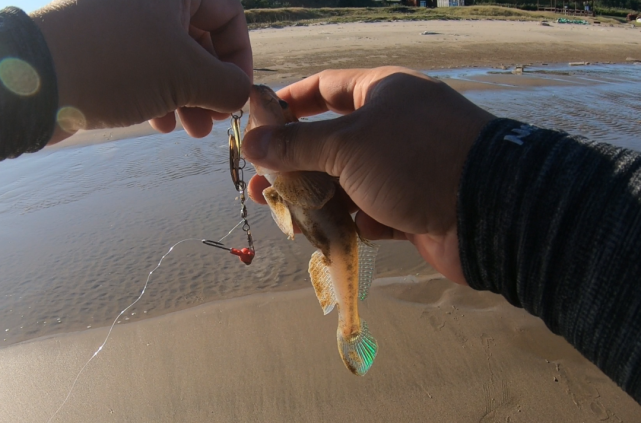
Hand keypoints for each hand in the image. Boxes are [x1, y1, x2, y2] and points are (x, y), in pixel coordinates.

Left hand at [30, 0, 251, 142]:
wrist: (32, 79)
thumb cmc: (116, 64)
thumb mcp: (185, 75)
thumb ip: (227, 85)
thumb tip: (242, 94)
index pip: (228, 13)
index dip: (239, 55)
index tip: (237, 92)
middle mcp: (149, 1)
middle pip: (200, 39)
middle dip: (212, 85)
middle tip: (216, 119)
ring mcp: (123, 23)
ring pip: (172, 58)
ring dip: (189, 98)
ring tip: (193, 131)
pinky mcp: (104, 47)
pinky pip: (145, 68)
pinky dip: (160, 96)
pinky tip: (160, 124)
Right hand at [242, 67, 494, 284]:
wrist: (486, 213)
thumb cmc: (413, 159)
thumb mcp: (348, 145)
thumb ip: (297, 145)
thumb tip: (251, 142)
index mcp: (382, 93)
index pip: (325, 88)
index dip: (289, 103)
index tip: (257, 121)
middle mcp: (391, 128)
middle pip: (329, 142)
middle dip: (293, 164)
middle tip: (259, 184)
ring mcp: (402, 170)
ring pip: (346, 183)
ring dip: (316, 199)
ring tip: (283, 216)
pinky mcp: (409, 208)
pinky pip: (368, 212)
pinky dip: (350, 222)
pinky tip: (330, 235)